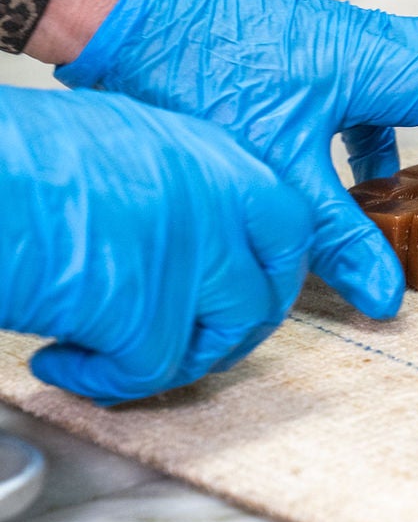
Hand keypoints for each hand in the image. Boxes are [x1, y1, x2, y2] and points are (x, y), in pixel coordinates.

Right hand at [0, 88, 312, 404]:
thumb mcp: (113, 139)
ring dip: (176, 361)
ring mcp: (188, 258)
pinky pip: (152, 372)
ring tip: (118, 359)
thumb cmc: (15, 153)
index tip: (243, 292)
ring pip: (222, 336)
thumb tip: (171, 227)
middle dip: (237, 329)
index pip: (286, 225)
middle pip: (268, 289)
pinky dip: (105, 383)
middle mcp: (215, 203)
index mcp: (209, 156)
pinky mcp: (145, 312)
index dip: (269, 269)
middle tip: (191, 345)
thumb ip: (162, 182)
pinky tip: (61, 364)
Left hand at [55, 0, 417, 319]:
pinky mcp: (334, 57)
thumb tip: (385, 297)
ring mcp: (367, 46)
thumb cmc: (198, 72)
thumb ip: (335, 236)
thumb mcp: (273, 169)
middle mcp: (398, 46)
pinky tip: (385, 182)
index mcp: (402, 67)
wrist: (131, 10)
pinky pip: (406, 88)